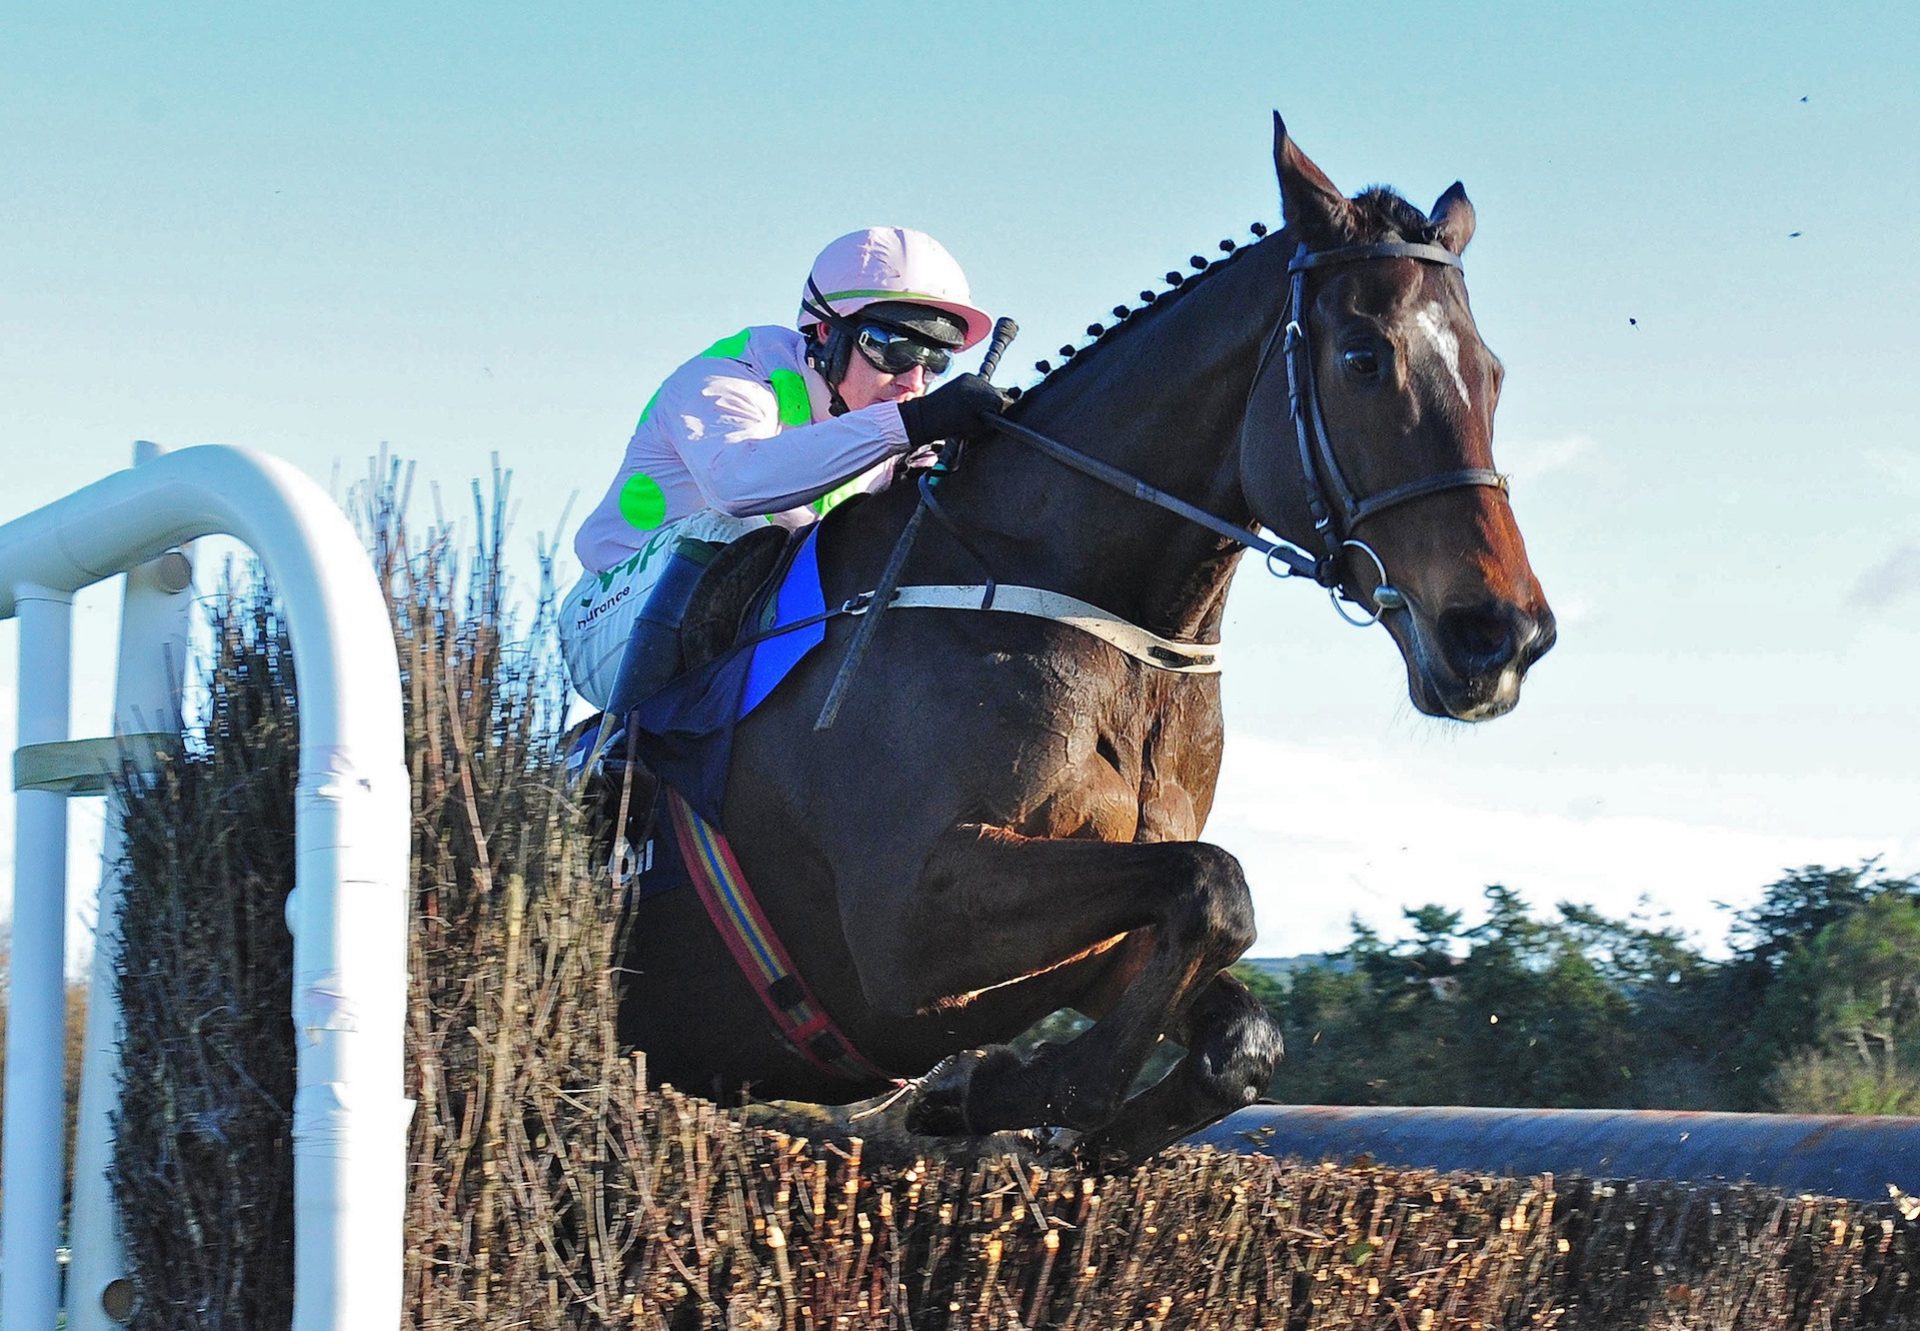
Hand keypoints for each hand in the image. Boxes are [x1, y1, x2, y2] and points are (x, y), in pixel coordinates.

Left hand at [896, 373, 1010, 450]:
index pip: (1000, 402)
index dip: (997, 412)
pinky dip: (978, 392)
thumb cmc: (949, 426)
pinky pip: (979, 384)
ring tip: (972, 408)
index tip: (989, 419)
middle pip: (996, 393)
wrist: (925, 416)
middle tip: (981, 415)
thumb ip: (991, 419)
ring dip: (985, 397)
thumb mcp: (975, 427)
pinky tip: (969, 401)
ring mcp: (970, 377)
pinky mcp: (965, 376)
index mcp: (979, 396)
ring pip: (988, 388)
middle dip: (992, 404)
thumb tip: (1003, 413)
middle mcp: (976, 382)